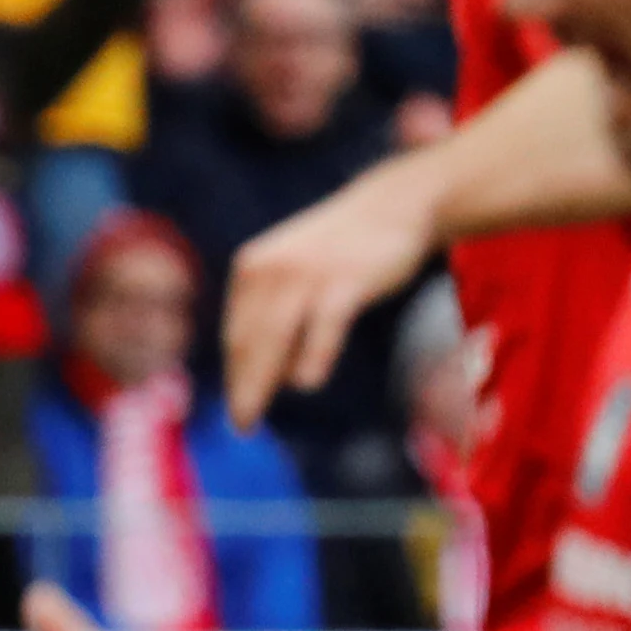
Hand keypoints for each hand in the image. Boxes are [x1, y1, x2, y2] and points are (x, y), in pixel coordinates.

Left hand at [220, 159, 440, 425]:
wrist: (396, 204)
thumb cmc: (344, 250)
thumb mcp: (299, 275)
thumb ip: (276, 316)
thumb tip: (266, 378)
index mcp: (252, 270)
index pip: (236, 335)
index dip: (234, 376)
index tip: (236, 409)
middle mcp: (270, 270)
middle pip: (247, 340)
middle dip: (242, 387)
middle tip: (240, 425)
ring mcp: (306, 273)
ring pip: (273, 337)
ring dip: (260, 381)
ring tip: (252, 416)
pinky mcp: (343, 279)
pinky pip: (322, 325)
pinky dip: (313, 356)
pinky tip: (307, 384)